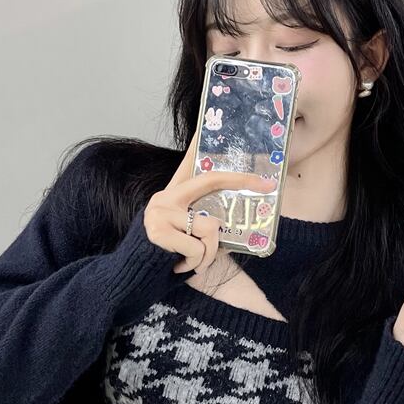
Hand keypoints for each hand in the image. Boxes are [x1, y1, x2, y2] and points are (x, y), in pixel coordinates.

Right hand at [145, 132, 275, 274]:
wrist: (135, 278)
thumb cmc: (168, 258)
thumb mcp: (187, 236)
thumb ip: (204, 223)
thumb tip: (231, 223)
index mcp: (173, 195)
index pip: (189, 162)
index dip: (201, 143)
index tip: (212, 125)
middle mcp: (165, 198)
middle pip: (211, 180)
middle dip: (243, 181)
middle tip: (268, 185)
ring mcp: (160, 213)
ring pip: (211, 228)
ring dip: (209, 254)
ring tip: (193, 263)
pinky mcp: (159, 231)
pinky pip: (198, 248)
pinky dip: (196, 263)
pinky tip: (179, 266)